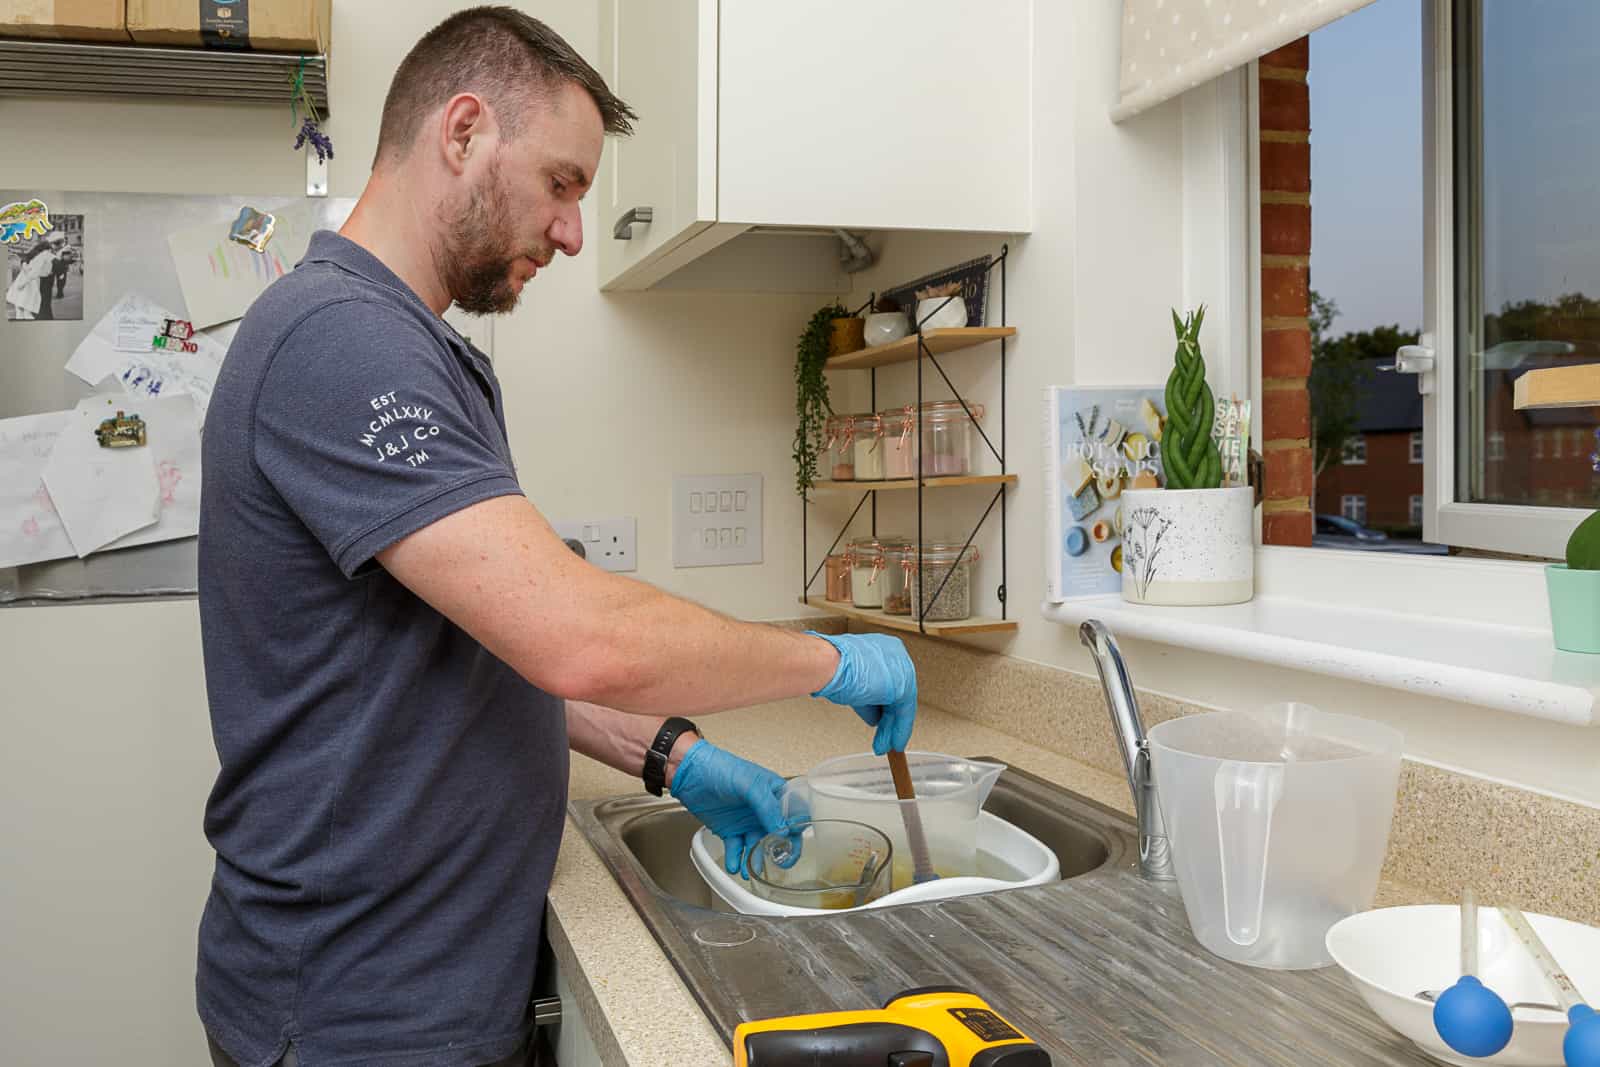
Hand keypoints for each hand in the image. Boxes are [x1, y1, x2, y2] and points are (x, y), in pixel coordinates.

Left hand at [669, 740, 785, 877]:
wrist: (690, 773)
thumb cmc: (721, 768)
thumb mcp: (750, 783)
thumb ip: (768, 806)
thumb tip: (783, 831)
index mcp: (774, 794)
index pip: (793, 816)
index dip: (795, 832)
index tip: (791, 846)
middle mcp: (763, 810)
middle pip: (778, 836)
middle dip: (778, 852)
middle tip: (778, 864)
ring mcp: (747, 821)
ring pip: (757, 846)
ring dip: (755, 859)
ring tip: (750, 870)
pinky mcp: (730, 830)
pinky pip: (736, 848)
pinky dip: (736, 859)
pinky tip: (734, 866)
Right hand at [807, 632, 916, 754]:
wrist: (827, 664)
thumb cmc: (830, 667)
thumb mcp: (852, 683)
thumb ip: (867, 698)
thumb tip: (873, 715)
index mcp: (884, 647)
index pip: (889, 682)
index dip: (884, 705)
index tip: (882, 719)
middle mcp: (896, 655)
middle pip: (897, 695)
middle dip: (889, 721)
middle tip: (885, 737)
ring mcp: (902, 669)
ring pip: (901, 706)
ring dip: (891, 729)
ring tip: (885, 744)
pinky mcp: (903, 685)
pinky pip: (904, 714)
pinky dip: (898, 731)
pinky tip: (892, 742)